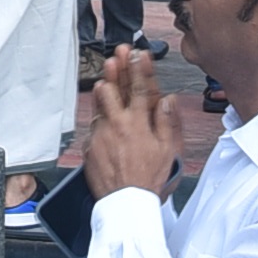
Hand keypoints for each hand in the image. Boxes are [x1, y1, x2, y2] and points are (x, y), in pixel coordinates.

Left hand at [82, 45, 179, 202]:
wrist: (126, 204)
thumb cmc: (148, 180)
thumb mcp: (167, 150)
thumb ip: (167, 122)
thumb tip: (168, 100)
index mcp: (138, 123)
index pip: (139, 87)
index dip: (138, 68)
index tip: (137, 54)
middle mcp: (117, 124)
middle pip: (112, 88)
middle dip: (115, 71)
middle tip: (116, 57)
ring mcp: (100, 134)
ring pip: (98, 104)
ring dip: (103, 89)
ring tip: (105, 78)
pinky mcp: (89, 146)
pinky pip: (93, 127)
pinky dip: (100, 122)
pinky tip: (103, 118)